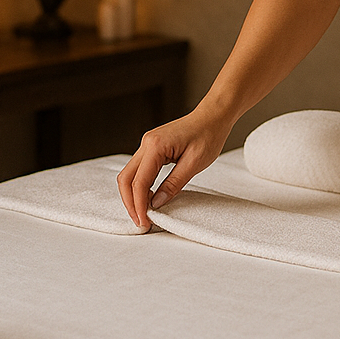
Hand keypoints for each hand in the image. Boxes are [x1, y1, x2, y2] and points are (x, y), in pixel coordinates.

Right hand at [117, 105, 233, 228]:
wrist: (213, 116)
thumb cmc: (208, 135)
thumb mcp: (194, 163)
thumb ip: (174, 184)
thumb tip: (157, 203)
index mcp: (155, 146)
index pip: (139, 182)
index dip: (140, 205)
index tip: (145, 222)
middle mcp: (146, 143)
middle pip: (125, 179)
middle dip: (130, 203)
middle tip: (141, 222)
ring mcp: (147, 144)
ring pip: (129, 175)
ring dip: (133, 195)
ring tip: (145, 214)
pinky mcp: (152, 148)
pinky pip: (139, 170)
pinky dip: (140, 186)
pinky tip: (149, 198)